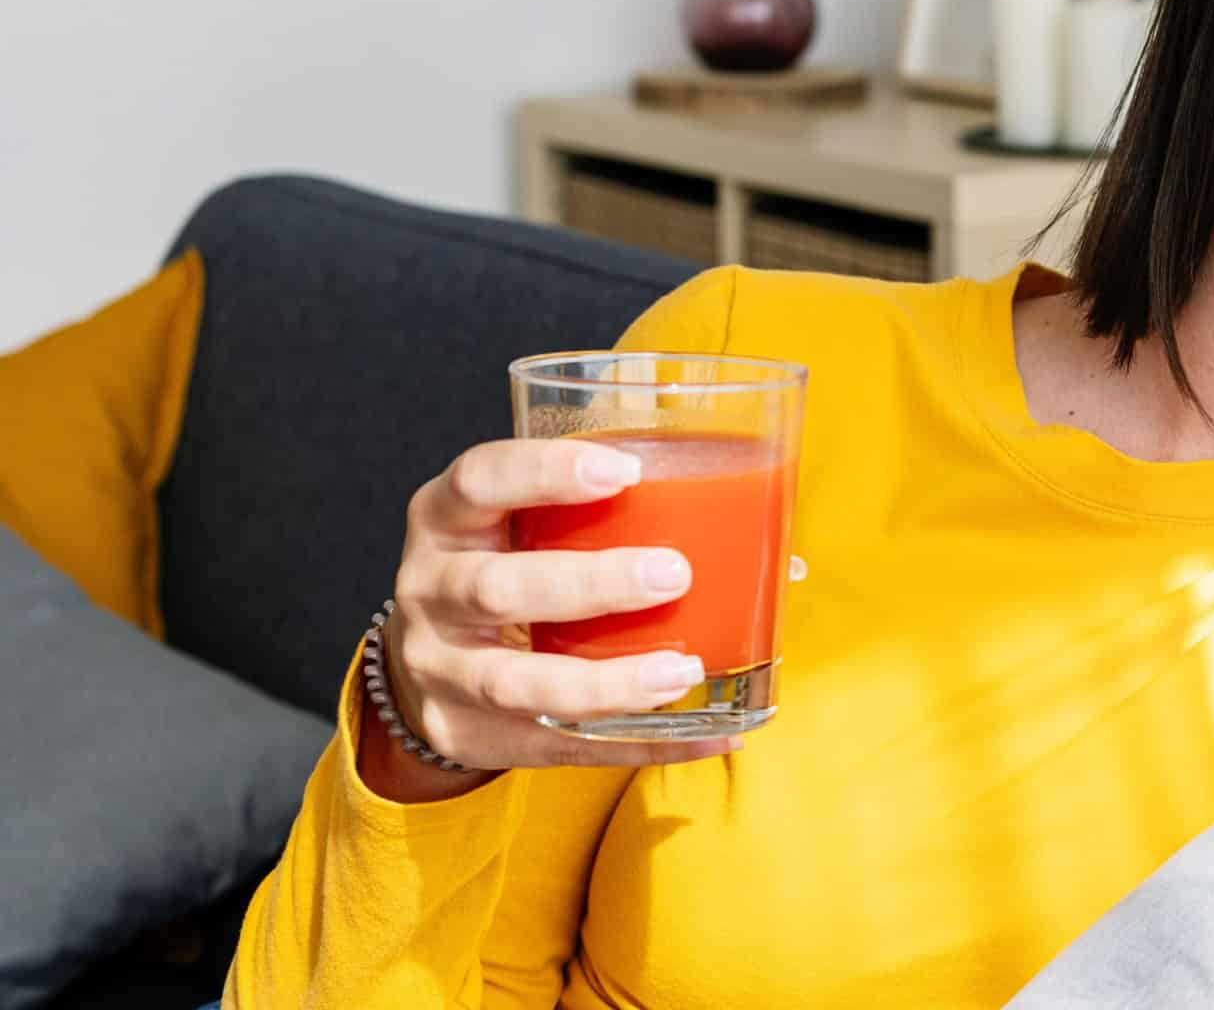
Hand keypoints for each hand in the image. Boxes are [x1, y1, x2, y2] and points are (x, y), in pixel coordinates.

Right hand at [374, 439, 741, 788]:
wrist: (426, 661)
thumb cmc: (512, 566)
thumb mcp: (529, 526)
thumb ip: (627, 520)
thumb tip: (782, 558)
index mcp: (450, 518)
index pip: (480, 479)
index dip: (546, 472)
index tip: (626, 472)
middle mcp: (430, 589)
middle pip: (498, 587)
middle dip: (590, 584)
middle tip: (675, 575)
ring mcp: (442, 669)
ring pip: (516, 681)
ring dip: (606, 681)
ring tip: (681, 672)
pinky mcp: (467, 734)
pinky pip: (556, 746)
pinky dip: (637, 744)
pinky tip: (708, 734)